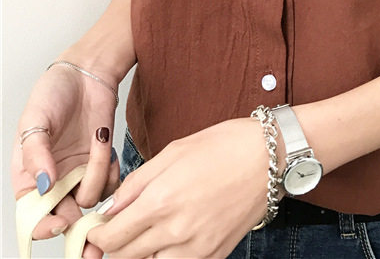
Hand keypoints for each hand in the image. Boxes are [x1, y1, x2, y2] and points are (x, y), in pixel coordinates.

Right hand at [11, 61, 120, 258]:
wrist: (87, 72)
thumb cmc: (54, 91)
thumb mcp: (35, 120)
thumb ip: (36, 154)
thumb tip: (42, 186)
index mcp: (29, 174)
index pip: (31, 215)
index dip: (43, 226)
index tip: (59, 223)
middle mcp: (54, 178)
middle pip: (63, 216)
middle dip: (77, 219)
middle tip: (89, 206)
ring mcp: (78, 171)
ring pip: (90, 198)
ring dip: (98, 177)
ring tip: (98, 145)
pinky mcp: (101, 161)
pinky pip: (110, 183)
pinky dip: (113, 171)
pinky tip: (108, 150)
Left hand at [87, 118, 274, 257]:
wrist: (270, 157)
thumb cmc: (225, 146)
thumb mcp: (174, 151)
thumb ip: (137, 182)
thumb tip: (111, 208)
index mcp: (161, 201)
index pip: (109, 238)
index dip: (95, 236)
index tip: (95, 229)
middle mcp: (176, 231)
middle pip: (124, 257)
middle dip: (114, 245)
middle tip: (118, 228)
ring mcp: (197, 248)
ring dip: (140, 252)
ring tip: (149, 228)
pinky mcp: (214, 255)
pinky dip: (167, 256)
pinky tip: (173, 235)